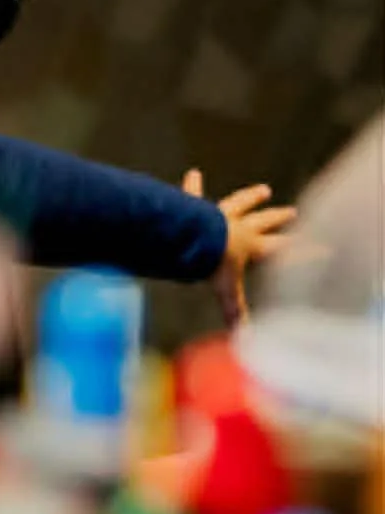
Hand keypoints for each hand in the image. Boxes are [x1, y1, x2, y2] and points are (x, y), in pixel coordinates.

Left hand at [182, 169, 296, 327]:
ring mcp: (219, 215)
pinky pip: (195, 196)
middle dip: (278, 218)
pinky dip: (193, 186)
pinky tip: (193, 173)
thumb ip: (236, 313)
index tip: (324, 247)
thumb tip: (245, 340)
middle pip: (264, 222)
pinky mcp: (198, 209)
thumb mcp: (226, 292)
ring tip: (263, 190)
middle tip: (291, 211)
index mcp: (251, 247)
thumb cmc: (210, 264)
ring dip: (251, 197)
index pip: (282, 249)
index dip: (304, 250)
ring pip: (239, 203)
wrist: (190, 239)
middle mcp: (239, 227)